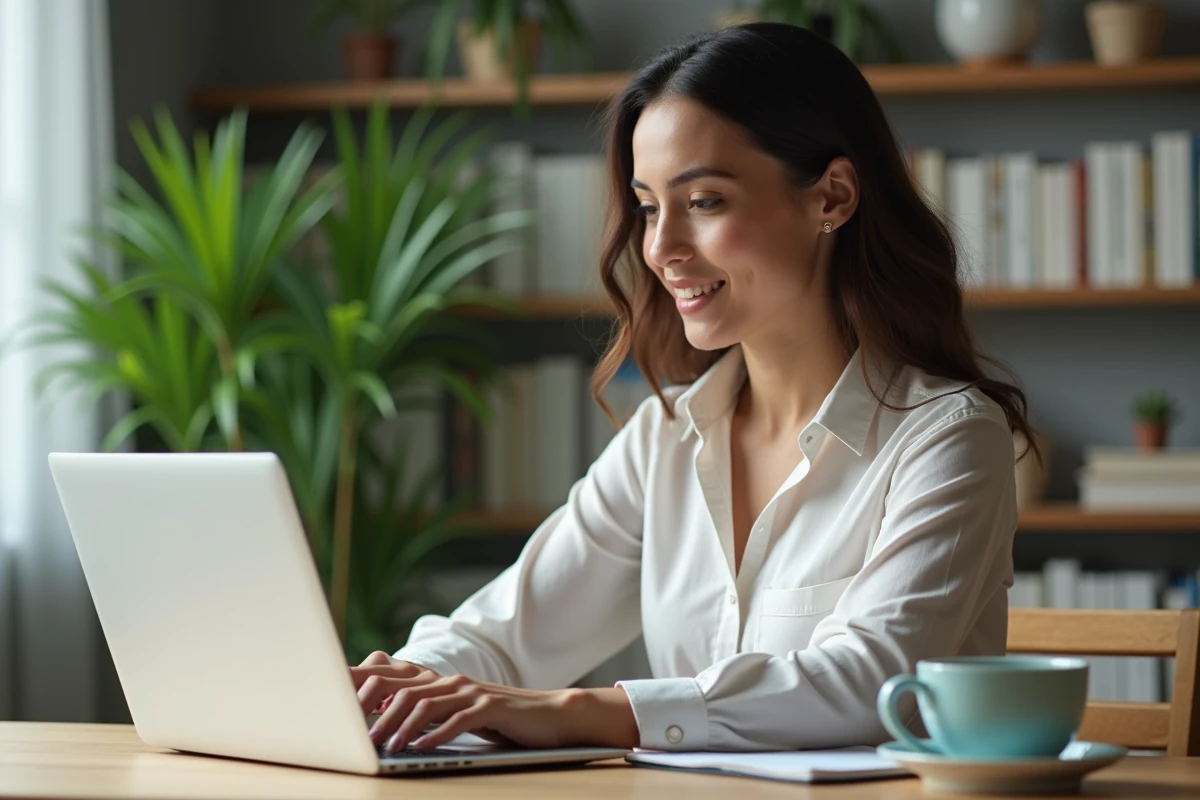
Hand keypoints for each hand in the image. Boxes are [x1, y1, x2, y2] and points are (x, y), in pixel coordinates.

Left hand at [350, 652, 638, 753]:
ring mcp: (471, 692)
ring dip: (401, 726)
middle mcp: (452, 682)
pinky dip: (436, 735)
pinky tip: (421, 748)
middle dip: (372, 709)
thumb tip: (384, 722)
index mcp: (440, 682)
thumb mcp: (458, 715)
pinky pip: (457, 720)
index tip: (333, 703)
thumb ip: (427, 714)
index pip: (392, 679)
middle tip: (351, 733)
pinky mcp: (490, 708)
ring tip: (385, 746)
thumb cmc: (500, 721)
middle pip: (402, 689)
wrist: (550, 716)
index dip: (361, 688)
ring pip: (425, 704)